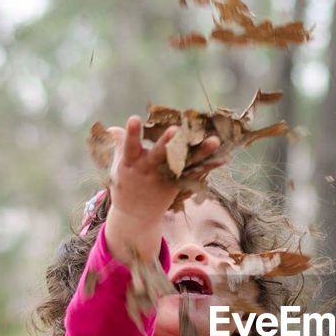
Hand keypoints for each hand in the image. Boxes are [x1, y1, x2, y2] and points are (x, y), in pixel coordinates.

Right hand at [103, 115, 222, 259]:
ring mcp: (164, 178)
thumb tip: (113, 129)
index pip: (129, 146)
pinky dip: (208, 166)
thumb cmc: (125, 184)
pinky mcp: (177, 185)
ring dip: (199, 153)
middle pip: (158, 155)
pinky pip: (195, 174)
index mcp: (130, 163)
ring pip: (183, 163)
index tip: (133, 119)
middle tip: (175, 129)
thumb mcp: (117, 165)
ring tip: (213, 141)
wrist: (134, 216)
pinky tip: (223, 157)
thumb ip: (118, 145)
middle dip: (165, 142)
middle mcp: (148, 170)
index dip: (131, 133)